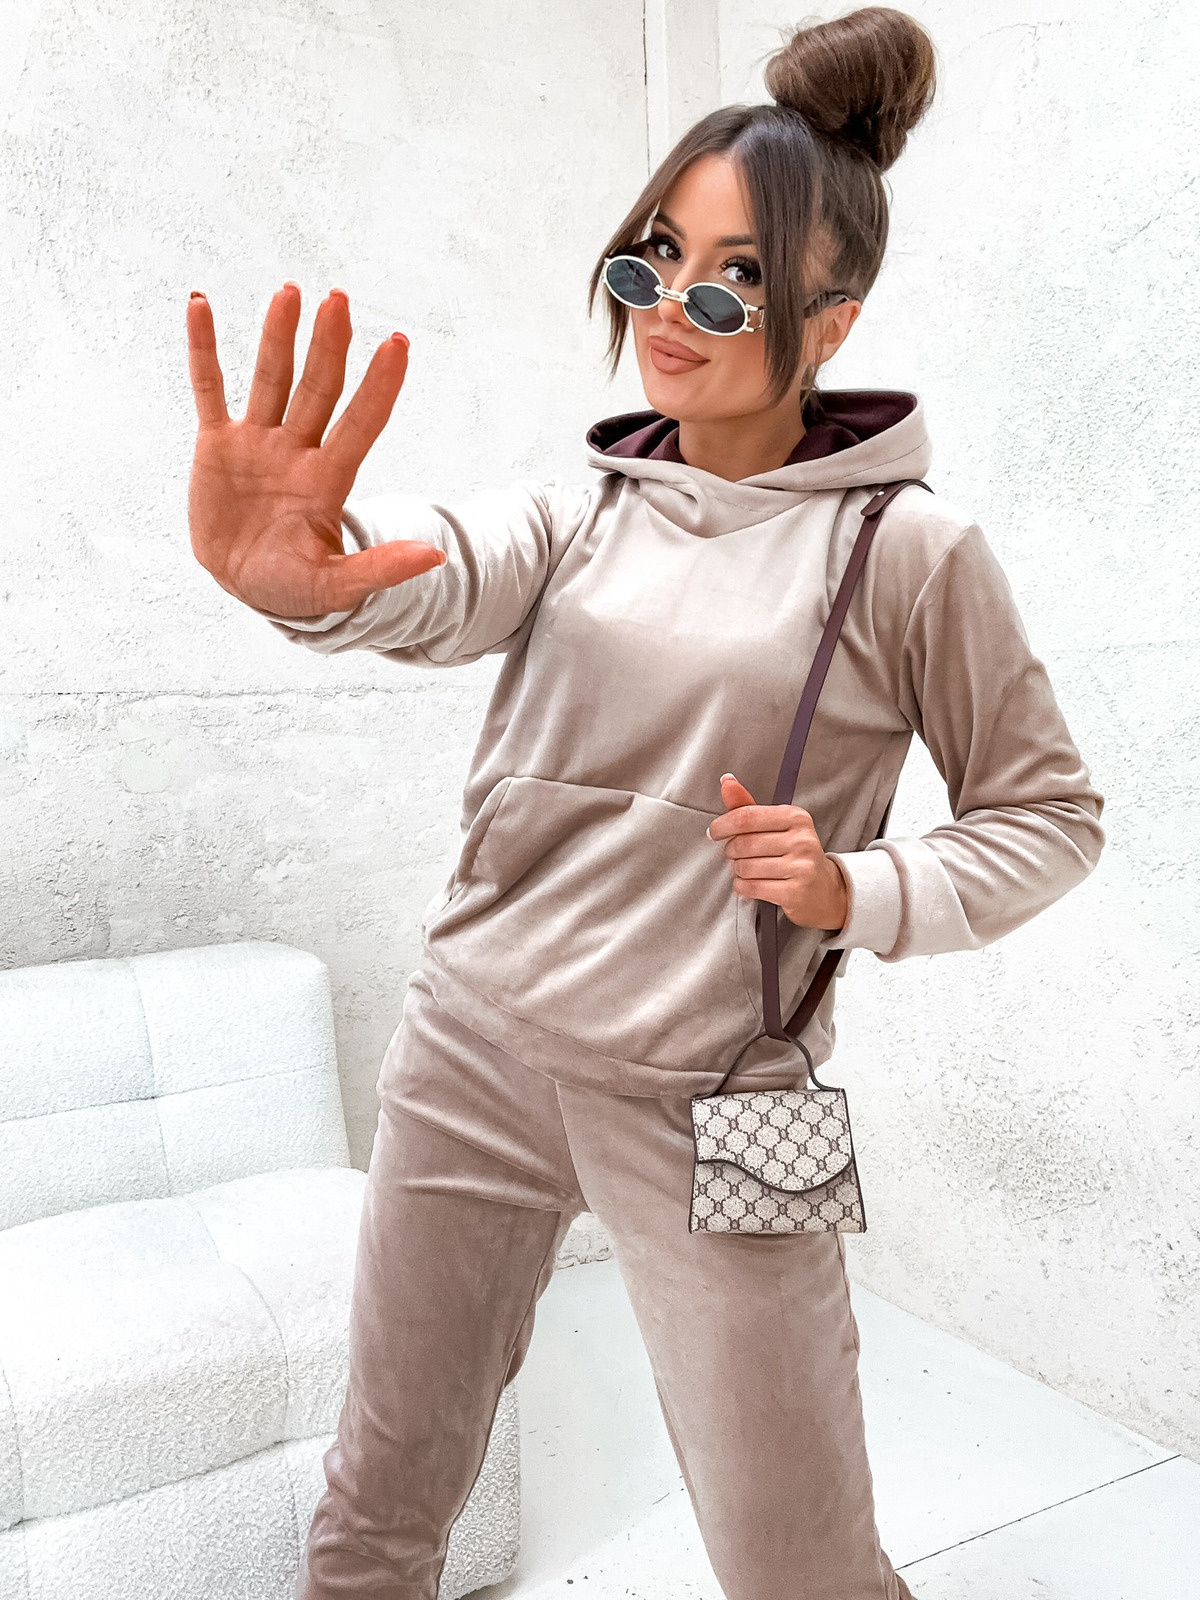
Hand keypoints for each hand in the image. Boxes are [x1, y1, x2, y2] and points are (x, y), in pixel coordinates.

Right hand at [186, 282, 445, 617]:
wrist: (245, 586)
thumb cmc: (295, 589)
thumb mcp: (337, 586)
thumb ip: (380, 568)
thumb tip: (437, 559)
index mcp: (329, 480)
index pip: (361, 423)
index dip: (379, 387)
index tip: (399, 344)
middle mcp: (298, 451)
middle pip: (318, 389)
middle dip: (329, 346)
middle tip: (339, 300)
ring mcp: (258, 443)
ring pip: (271, 379)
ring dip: (279, 336)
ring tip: (291, 293)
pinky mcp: (218, 445)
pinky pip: (209, 389)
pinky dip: (204, 349)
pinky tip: (200, 305)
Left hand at [707, 773, 848, 932]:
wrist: (823, 888)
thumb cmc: (793, 852)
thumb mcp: (776, 825)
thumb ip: (748, 805)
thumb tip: (726, 781)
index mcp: (796, 817)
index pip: (747, 816)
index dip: (723, 825)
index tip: (714, 832)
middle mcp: (802, 839)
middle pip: (744, 844)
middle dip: (731, 850)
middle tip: (734, 853)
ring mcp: (801, 867)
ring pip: (746, 867)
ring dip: (737, 870)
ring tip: (745, 869)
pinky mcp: (796, 892)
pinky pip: (753, 887)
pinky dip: (743, 887)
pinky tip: (748, 883)